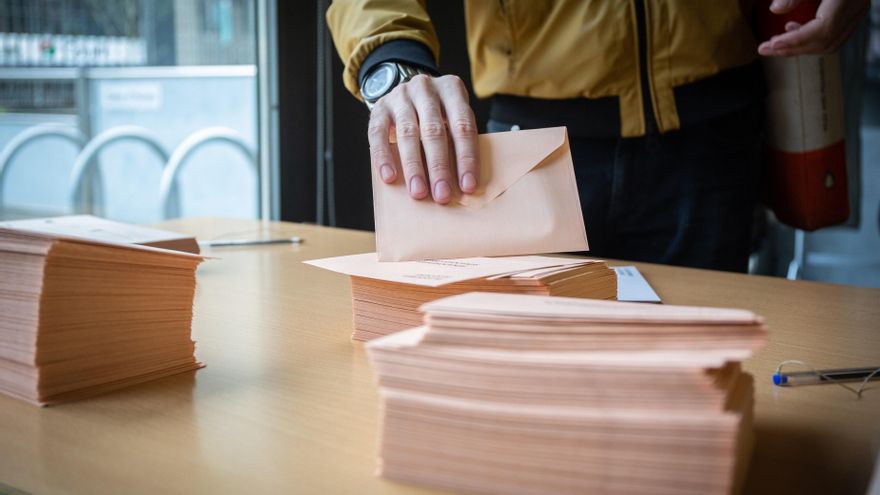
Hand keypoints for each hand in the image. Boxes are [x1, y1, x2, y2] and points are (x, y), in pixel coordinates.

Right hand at [367, 74, 479, 204]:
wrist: (407, 91)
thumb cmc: (437, 112)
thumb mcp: (453, 115)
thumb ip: (458, 140)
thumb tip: (464, 184)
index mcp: (451, 89)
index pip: (463, 126)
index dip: (467, 158)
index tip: (468, 186)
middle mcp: (425, 89)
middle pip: (434, 131)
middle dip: (439, 167)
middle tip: (442, 195)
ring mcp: (400, 97)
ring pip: (407, 133)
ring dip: (414, 167)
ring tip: (418, 192)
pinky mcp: (379, 108)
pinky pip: (378, 134)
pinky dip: (384, 157)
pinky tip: (389, 177)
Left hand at [758, 0, 868, 55]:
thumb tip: (775, 9)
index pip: (823, 29)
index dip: (797, 40)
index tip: (772, 44)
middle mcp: (856, 7)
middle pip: (825, 41)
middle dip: (793, 48)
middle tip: (765, 48)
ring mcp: (857, 11)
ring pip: (830, 43)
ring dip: (801, 46)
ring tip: (776, 42)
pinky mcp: (852, 12)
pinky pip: (833, 35)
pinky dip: (812, 39)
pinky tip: (792, 29)